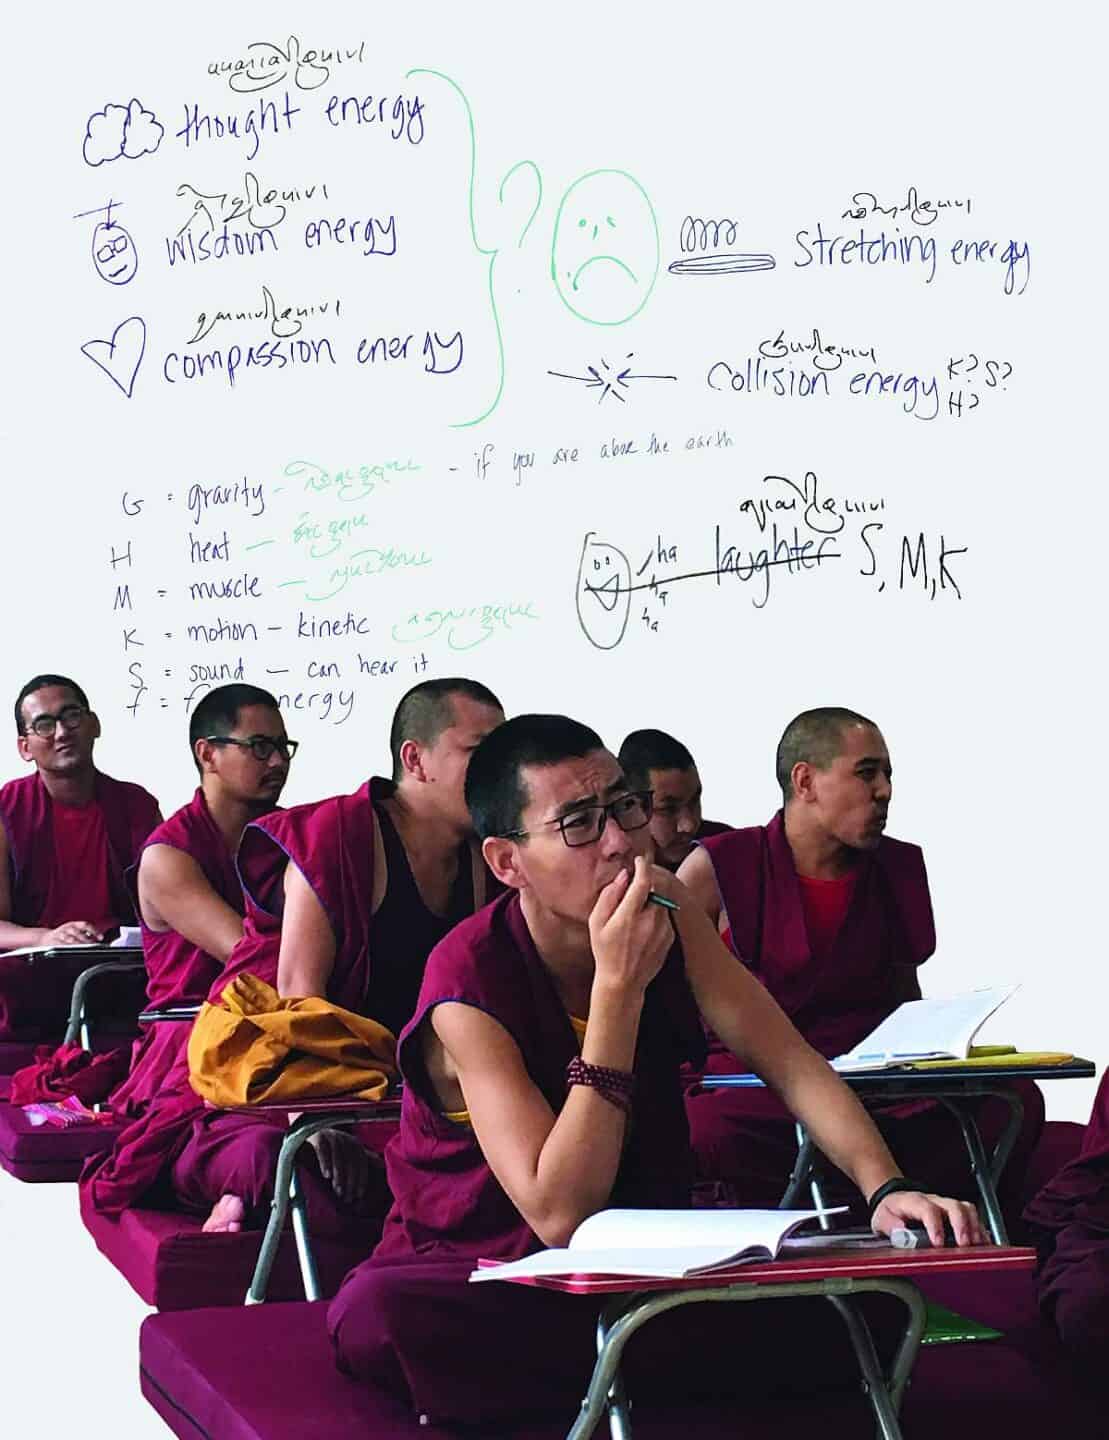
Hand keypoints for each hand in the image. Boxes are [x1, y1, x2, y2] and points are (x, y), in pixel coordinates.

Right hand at [44, 921, 103, 945]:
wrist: (45, 938)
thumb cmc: (63, 935)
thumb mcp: (73, 930)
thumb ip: (85, 933)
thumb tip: (98, 939)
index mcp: (73, 924)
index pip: (85, 925)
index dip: (94, 930)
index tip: (100, 937)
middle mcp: (67, 928)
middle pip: (78, 933)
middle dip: (87, 940)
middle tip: (94, 945)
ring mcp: (60, 935)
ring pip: (71, 940)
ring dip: (80, 945)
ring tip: (86, 949)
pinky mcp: (55, 942)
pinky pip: (63, 946)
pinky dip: (70, 948)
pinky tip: (74, 951)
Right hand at [308, 1128, 377, 1206]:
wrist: (312, 1129)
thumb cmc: (334, 1145)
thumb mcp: (350, 1150)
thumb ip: (364, 1156)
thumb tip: (381, 1163)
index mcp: (355, 1143)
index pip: (361, 1162)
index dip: (361, 1178)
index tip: (359, 1194)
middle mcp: (345, 1138)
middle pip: (351, 1160)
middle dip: (350, 1180)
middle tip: (347, 1197)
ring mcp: (331, 1136)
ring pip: (338, 1156)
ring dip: (339, 1174)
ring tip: (338, 1190)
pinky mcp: (317, 1136)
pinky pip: (322, 1149)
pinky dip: (325, 1162)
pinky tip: (326, 1175)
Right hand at [588, 854, 673, 996]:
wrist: (623, 982)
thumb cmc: (605, 951)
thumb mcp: (597, 923)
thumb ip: (609, 896)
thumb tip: (623, 876)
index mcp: (629, 915)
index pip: (643, 881)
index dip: (642, 866)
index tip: (639, 861)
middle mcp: (650, 921)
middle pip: (655, 890)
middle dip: (646, 886)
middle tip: (633, 892)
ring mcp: (663, 929)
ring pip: (661, 903)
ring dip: (651, 902)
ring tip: (635, 917)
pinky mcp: (670, 937)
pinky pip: (665, 917)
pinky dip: (656, 916)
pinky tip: (642, 930)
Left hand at [872, 1190, 986, 1246]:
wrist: (894, 1199)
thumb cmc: (891, 1211)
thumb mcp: (881, 1218)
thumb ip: (890, 1225)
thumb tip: (901, 1232)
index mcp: (915, 1202)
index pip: (928, 1209)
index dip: (935, 1225)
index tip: (938, 1243)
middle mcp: (934, 1201)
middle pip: (954, 1206)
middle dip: (962, 1225)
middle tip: (964, 1245)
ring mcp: (947, 1206)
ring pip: (967, 1209)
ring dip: (974, 1227)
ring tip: (977, 1246)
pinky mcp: (955, 1214)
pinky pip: (973, 1217)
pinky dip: (981, 1230)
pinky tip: (984, 1244)